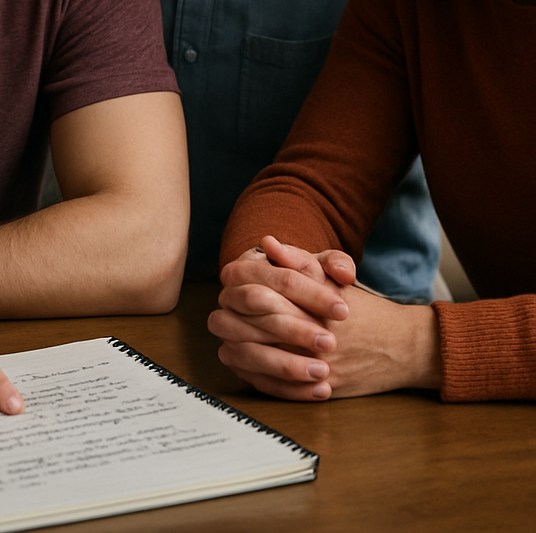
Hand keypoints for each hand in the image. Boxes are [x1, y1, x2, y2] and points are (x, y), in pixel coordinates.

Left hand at [209, 237, 439, 399]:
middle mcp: (306, 329)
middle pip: (245, 322)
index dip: (235, 285)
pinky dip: (252, 373)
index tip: (231, 284)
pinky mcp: (315, 387)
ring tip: (232, 339)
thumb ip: (299, 258)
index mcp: (307, 298)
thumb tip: (266, 243)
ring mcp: (309, 361)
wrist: (402, 346)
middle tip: (226, 312)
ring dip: (236, 345)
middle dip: (231, 316)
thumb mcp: (334, 274)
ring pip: (250, 355)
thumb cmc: (362, 308)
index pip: (251, 289)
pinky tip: (247, 362)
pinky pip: (268, 385)